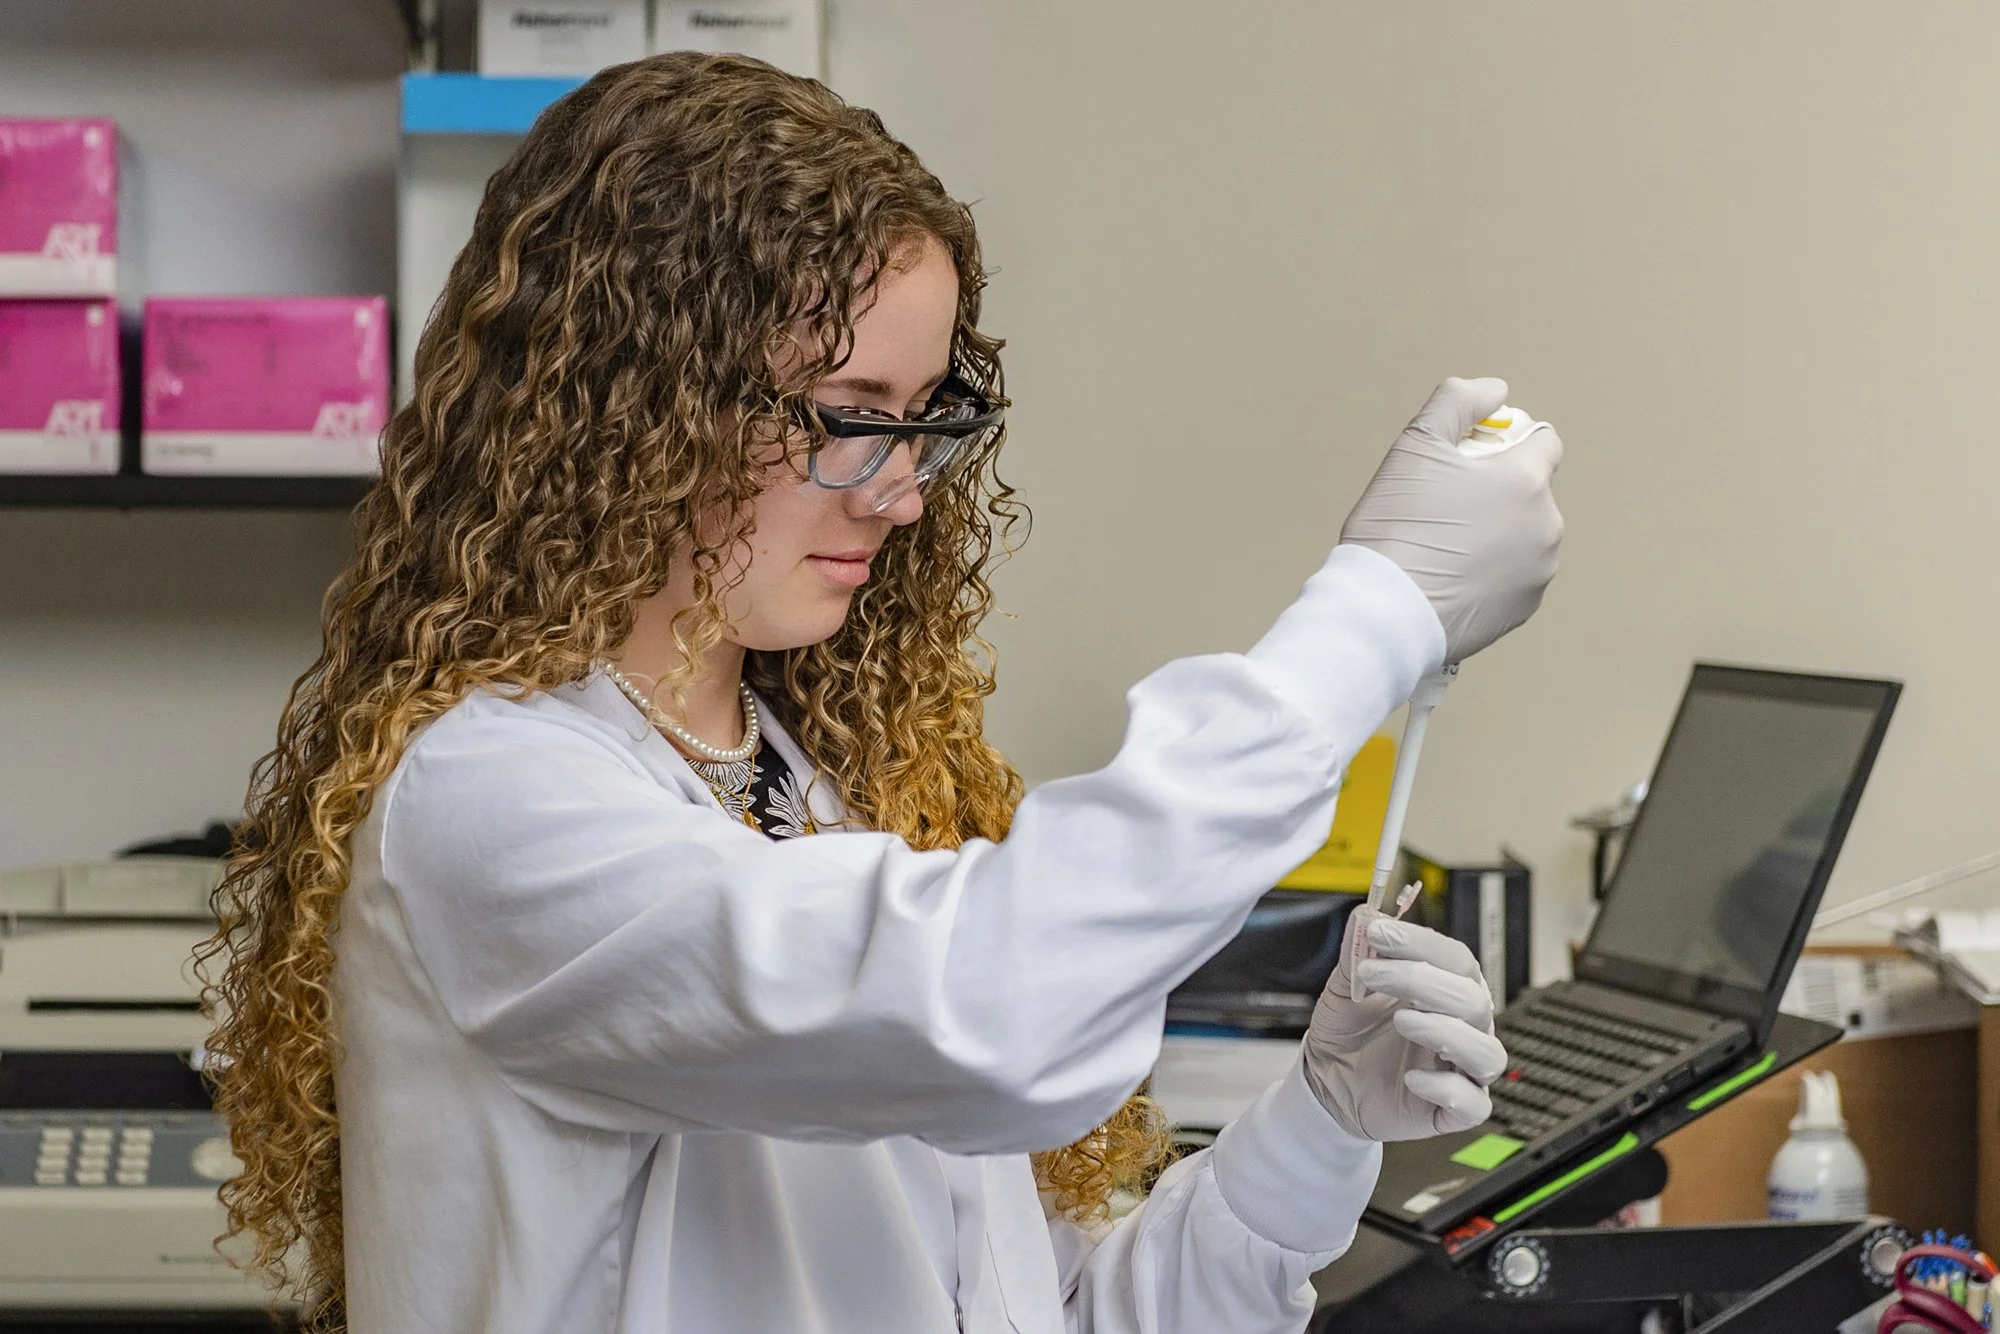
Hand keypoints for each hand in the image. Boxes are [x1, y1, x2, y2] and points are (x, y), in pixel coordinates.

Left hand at [1302, 908, 1508, 1140]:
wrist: (1326, 1081)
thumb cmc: (1348, 1030)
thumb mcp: (1345, 987)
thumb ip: (1357, 952)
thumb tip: (1366, 913)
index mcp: (1447, 989)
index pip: (1455, 959)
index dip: (1421, 943)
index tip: (1380, 933)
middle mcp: (1464, 1027)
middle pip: (1472, 1000)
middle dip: (1422, 981)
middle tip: (1372, 975)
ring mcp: (1462, 1069)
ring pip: (1486, 1052)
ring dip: (1446, 1032)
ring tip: (1401, 1021)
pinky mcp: (1452, 1110)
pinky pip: (1473, 1104)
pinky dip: (1447, 1089)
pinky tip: (1412, 1077)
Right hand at [1339, 377, 1563, 662]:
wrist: (1386, 610)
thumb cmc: (1397, 529)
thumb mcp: (1416, 445)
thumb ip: (1457, 401)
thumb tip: (1494, 390)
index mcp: (1526, 481)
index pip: (1543, 442)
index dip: (1506, 444)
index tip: (1470, 461)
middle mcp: (1546, 526)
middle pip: (1530, 493)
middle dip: (1496, 494)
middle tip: (1443, 508)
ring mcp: (1538, 572)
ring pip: (1523, 537)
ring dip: (1497, 535)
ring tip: (1445, 549)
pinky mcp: (1523, 609)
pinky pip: (1514, 578)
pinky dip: (1491, 574)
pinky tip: (1451, 579)